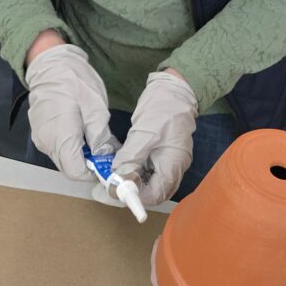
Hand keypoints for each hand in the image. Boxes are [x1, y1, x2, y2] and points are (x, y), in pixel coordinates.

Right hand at [25, 44, 112, 181]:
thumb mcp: (96, 107)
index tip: (106, 163)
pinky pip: (55, 147)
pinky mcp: (39, 131)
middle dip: (87, 163)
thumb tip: (105, 156)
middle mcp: (46, 142)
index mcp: (61, 136)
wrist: (50, 62)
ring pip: (62, 158)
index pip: (75, 172)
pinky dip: (69, 145)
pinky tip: (80, 130)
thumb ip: (100, 136)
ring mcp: (40, 137)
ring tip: (93, 136)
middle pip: (68, 166)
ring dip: (78, 154)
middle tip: (104, 149)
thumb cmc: (74, 80)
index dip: (93, 172)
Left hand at [111, 71, 197, 205]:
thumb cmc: (163, 108)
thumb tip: (118, 178)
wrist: (175, 89)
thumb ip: (130, 158)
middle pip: (154, 192)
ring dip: (133, 180)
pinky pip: (151, 170)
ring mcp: (171, 161)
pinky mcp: (165, 153)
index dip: (134, 196)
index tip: (113, 190)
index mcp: (173, 165)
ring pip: (151, 181)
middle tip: (110, 184)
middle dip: (132, 190)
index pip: (155, 194)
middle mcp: (175, 167)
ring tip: (114, 174)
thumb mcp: (143, 133)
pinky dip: (137, 170)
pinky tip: (124, 163)